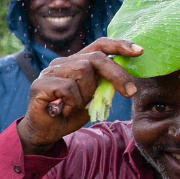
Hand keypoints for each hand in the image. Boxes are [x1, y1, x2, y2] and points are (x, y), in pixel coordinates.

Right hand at [17, 37, 141, 153]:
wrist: (45, 133)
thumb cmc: (69, 114)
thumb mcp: (93, 98)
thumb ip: (103, 84)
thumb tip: (124, 77)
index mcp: (76, 62)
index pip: (99, 45)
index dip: (119, 45)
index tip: (139, 51)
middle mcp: (62, 62)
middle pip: (96, 58)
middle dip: (117, 74)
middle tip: (130, 92)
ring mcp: (50, 72)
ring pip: (83, 71)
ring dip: (87, 93)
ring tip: (77, 106)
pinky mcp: (40, 84)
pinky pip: (68, 87)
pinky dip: (73, 102)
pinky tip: (65, 110)